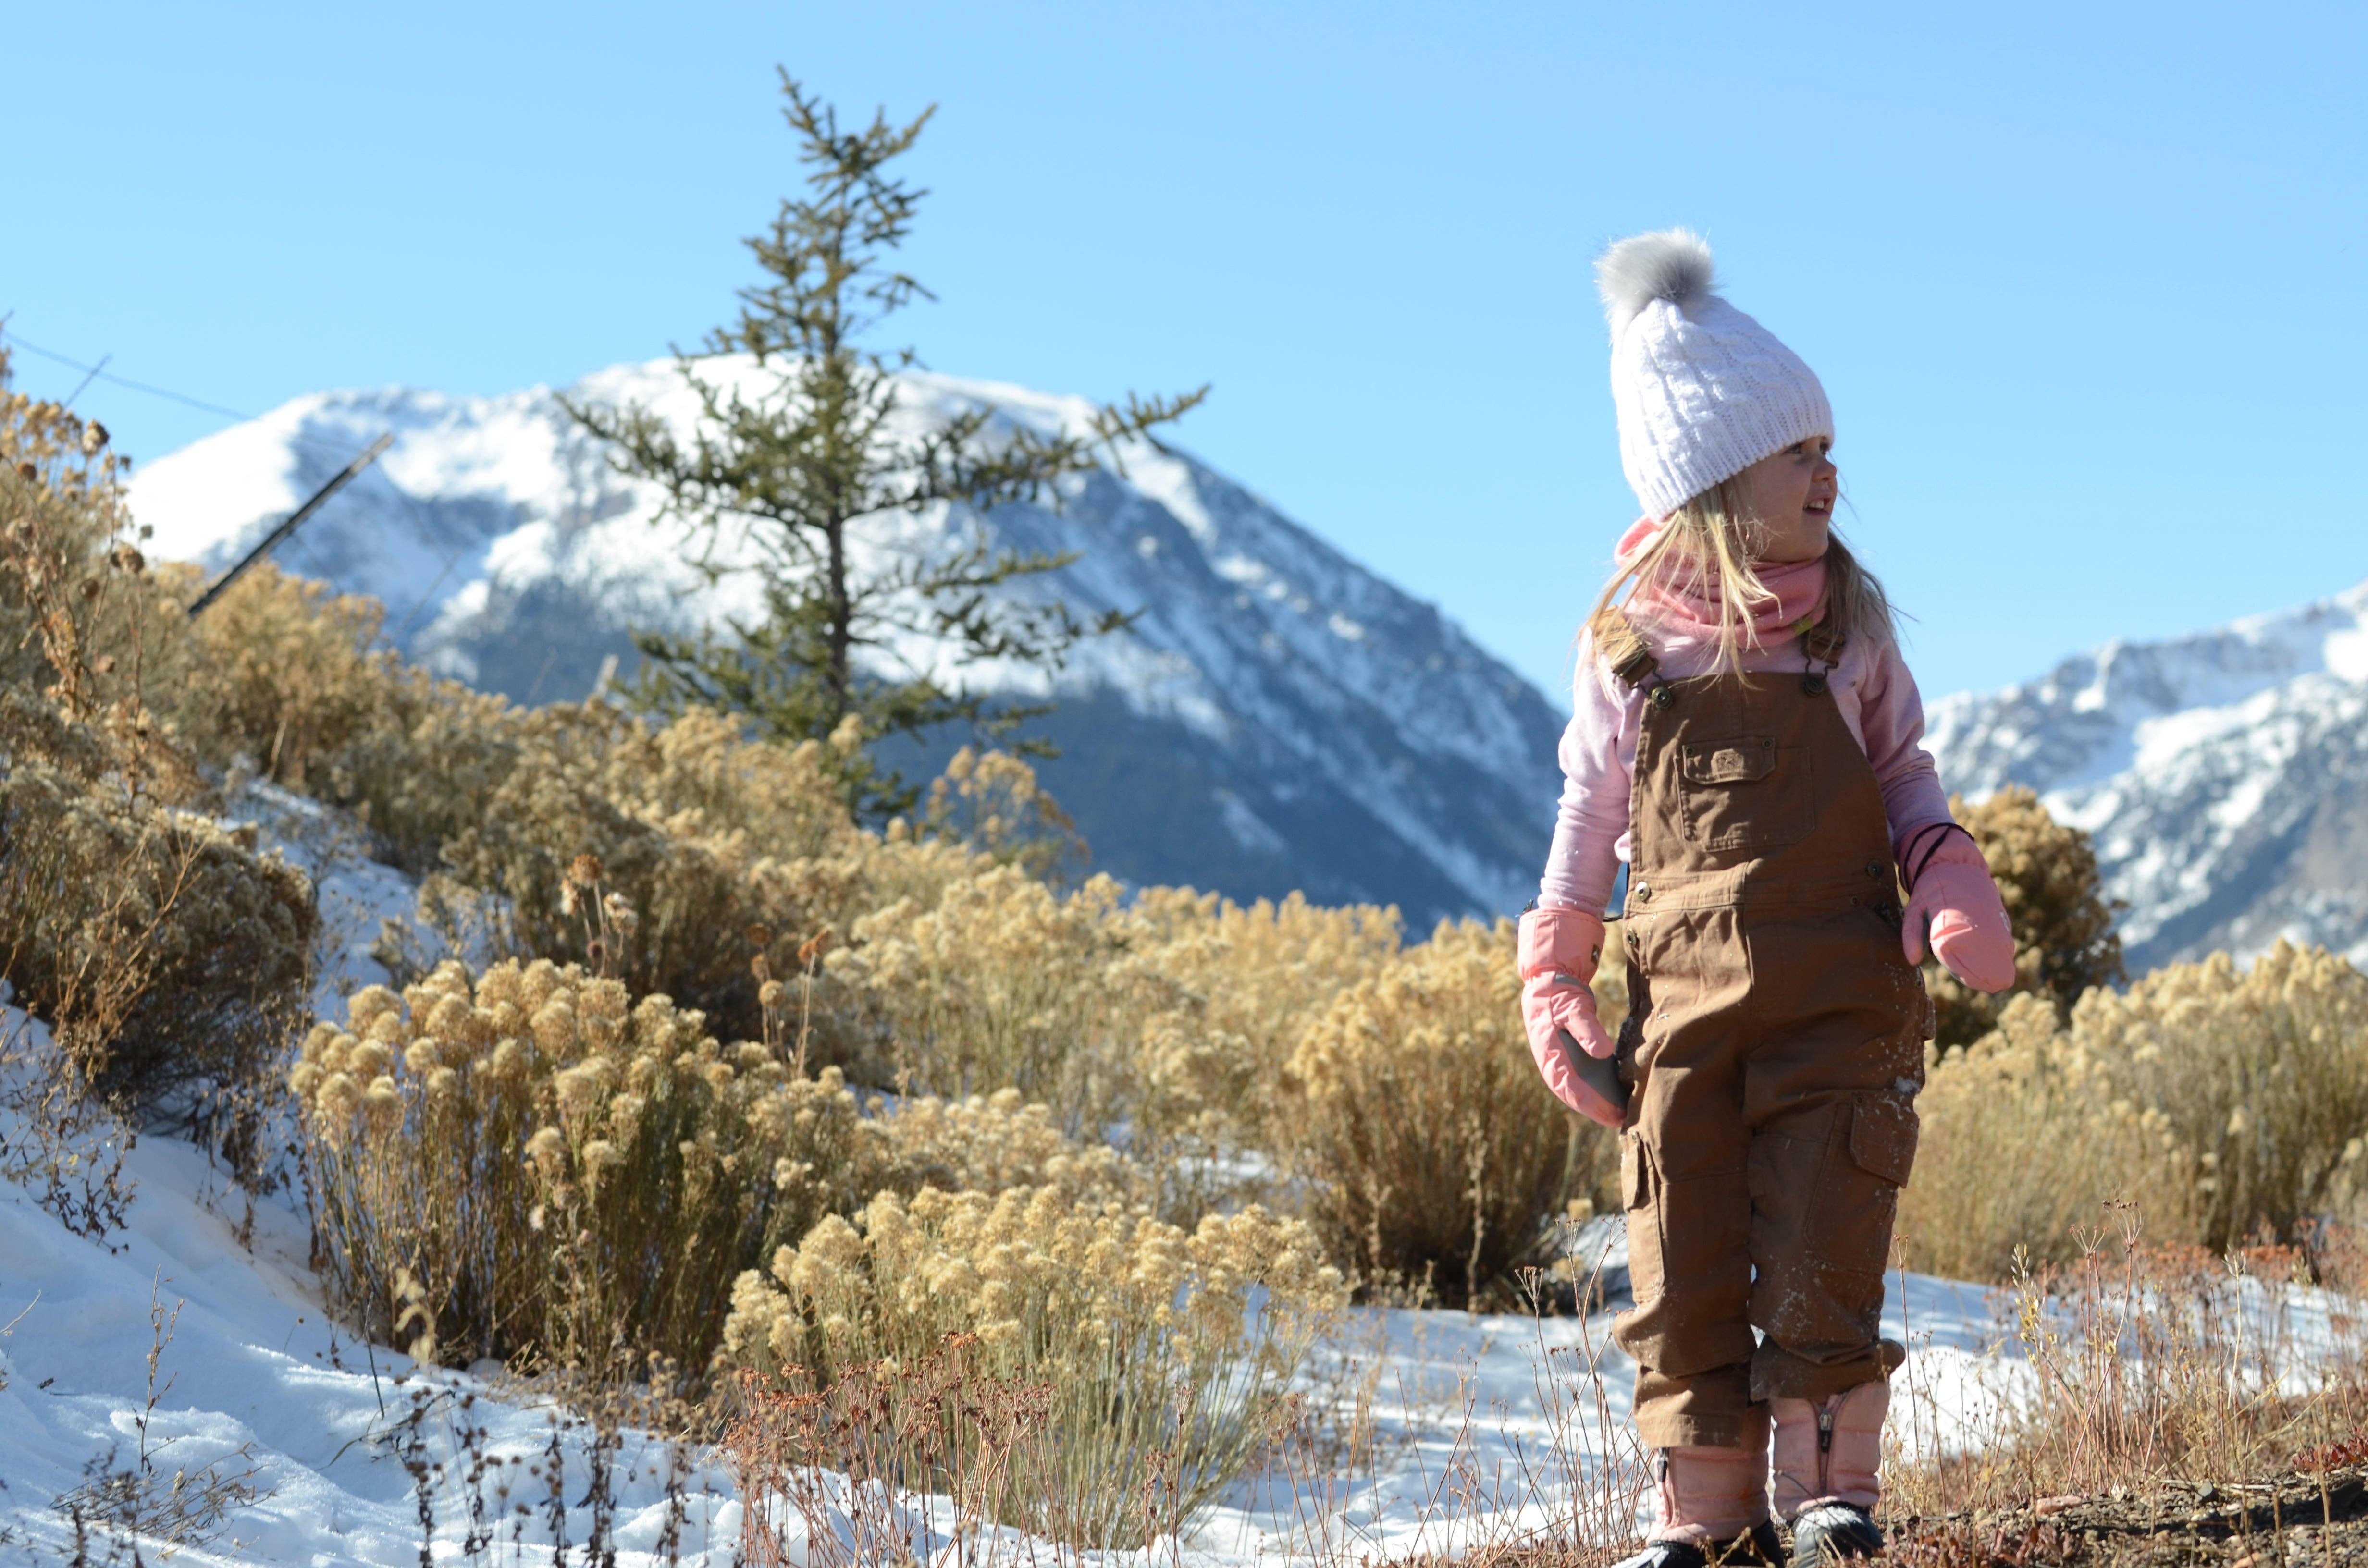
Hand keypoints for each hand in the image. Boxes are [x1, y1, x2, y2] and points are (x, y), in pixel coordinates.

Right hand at [1517, 906, 1623, 1126]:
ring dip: (1598, 1106)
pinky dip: (1599, 1093)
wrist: (1548, 982)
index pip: (1571, 1087)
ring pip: (1578, 1093)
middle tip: (1624, 1123)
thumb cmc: (1560, 995)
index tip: (1614, 1115)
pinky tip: (1618, 1099)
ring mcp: (1560, 1064)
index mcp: (1550, 1055)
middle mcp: (1553, 1065)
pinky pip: (1583, 1083)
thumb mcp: (1573, 1008)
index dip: (1593, 1105)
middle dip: (1598, 1111)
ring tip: (1623, 1117)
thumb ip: (1587, 1029)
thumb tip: (1602, 1052)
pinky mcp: (1570, 1060)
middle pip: (1574, 1097)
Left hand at [1901, 832, 2015, 992]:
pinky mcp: (2000, 916)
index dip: (1973, 975)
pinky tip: (1999, 960)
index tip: (1980, 984)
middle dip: (1989, 974)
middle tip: (1989, 985)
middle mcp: (1978, 924)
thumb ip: (1912, 933)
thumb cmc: (1931, 888)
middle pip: (1990, 959)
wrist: (1954, 863)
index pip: (1966, 959)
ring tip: (1996, 978)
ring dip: (1998, 964)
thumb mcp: (1914, 908)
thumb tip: (1912, 960)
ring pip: (2001, 950)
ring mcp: (1992, 919)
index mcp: (1956, 924)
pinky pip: (2005, 939)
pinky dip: (2002, 951)